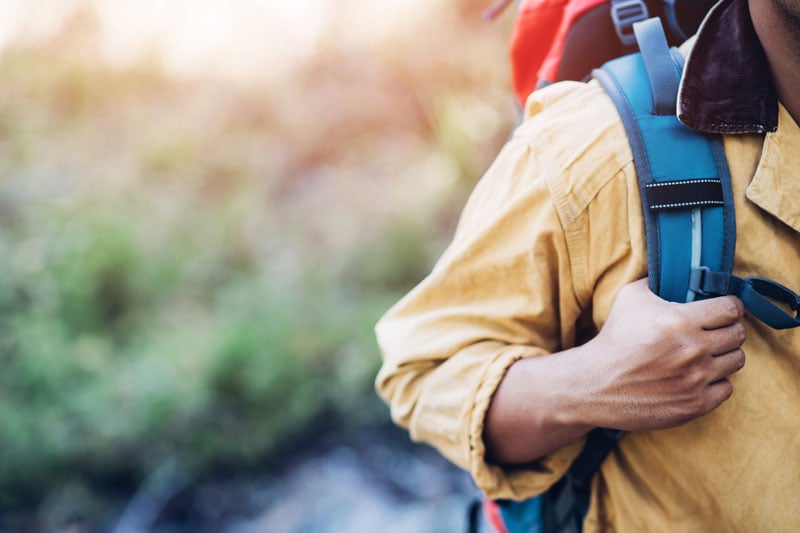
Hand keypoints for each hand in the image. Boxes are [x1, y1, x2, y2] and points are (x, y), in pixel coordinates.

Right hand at [580, 278, 745, 430]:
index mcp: (680, 321)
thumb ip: (655, 281)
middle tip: (713, 331)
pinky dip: (715, 382)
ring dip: (723, 355)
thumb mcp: (629, 298)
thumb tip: (672, 269)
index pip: (731, 309)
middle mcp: (693, 350)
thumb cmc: (614, 339)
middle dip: (728, 329)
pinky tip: (697, 376)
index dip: (729, 306)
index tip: (723, 310)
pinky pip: (726, 388)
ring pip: (736, 361)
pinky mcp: (694, 404)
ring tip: (705, 354)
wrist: (596, 384)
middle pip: (738, 335)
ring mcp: (696, 379)